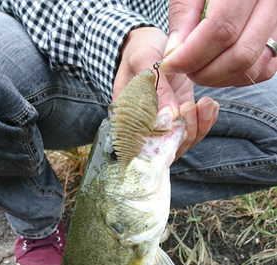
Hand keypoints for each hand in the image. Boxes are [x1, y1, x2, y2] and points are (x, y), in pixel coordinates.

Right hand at [113, 27, 218, 156]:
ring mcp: (165, 124)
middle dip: (184, 134)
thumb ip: (156, 89)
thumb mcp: (144, 60)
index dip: (160, 143)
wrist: (155, 42)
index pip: (141, 147)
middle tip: (190, 106)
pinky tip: (210, 106)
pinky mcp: (181, 117)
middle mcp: (145, 128)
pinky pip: (195, 130)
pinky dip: (206, 122)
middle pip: (165, 151)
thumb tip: (168, 119)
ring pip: (182, 143)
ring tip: (205, 103)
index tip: (174, 124)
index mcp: (127, 119)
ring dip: (198, 127)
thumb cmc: (141, 49)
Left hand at [161, 0, 276, 86]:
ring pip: (253, 66)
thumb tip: (175, 53)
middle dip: (206, 72)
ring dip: (220, 78)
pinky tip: (218, 67)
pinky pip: (264, 69)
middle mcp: (270, 2)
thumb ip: (183, 14)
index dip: (193, 55)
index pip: (222, 30)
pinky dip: (238, 77)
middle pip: (241, 55)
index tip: (170, 64)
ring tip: (198, 68)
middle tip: (184, 69)